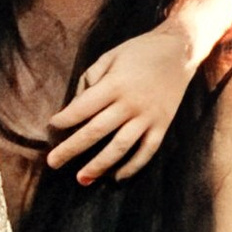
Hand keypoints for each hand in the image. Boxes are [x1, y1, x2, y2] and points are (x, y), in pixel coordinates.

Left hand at [46, 27, 199, 184]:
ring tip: (81, 179)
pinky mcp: (162, 125)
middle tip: (53, 163)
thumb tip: (73, 107)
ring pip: (120, 147)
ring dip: (99, 165)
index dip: (64, 120)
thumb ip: (90, 80)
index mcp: (115, 85)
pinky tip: (116, 177)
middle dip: (71, 149)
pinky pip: (147, 151)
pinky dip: (132, 166)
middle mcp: (130, 104)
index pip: (82, 108)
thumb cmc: (138, 52)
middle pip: (96, 132)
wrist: (179, 51)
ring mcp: (148, 117)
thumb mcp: (109, 57)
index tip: (51, 128)